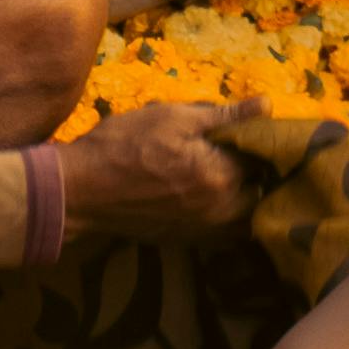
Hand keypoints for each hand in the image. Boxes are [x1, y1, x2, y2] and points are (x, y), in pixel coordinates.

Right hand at [59, 101, 255, 240]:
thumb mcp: (172, 117)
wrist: (81, 192)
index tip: (254, 127)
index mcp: (221, 175)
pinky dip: (233, 217)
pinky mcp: (191, 242)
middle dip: (261, 171)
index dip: (262, 139)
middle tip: (245, 150)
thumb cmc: (123, 146)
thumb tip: (267, 105)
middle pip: (263, 191)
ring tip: (236, 174)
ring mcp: (207, 231)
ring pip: (250, 217)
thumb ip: (224, 115)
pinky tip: (218, 198)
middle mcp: (222, 210)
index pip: (264, 157)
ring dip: (250, 196)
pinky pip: (229, 234)